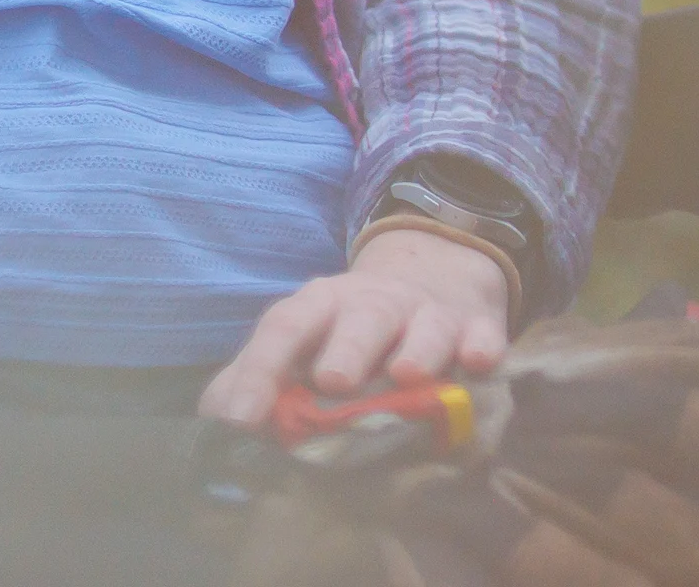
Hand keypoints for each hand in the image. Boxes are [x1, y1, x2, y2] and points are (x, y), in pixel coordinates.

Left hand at [199, 227, 509, 425]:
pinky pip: (482, 335)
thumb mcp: (303, 342)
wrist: (431, 278)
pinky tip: (479, 361)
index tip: (242, 417)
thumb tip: (216, 419)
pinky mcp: (475, 327)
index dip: (260, 369)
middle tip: (333, 382)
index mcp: (320, 306)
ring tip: (407, 376)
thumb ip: (259, 377)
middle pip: (357, 318)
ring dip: (415, 348)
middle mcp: (371, 303)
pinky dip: (481, 346)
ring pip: (421, 326)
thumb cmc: (353, 328)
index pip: (284, 327)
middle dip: (346, 348)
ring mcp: (427, 314)